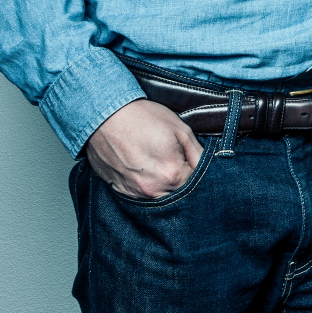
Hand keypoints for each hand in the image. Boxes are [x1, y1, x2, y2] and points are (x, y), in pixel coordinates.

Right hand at [85, 99, 203, 198]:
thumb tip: (207, 168)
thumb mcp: (180, 129)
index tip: (190, 160)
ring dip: (163, 185)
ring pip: (159, 197)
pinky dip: (146, 184)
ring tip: (156, 161)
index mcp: (172, 175)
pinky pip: (140, 195)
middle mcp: (153, 189)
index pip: (196, 184)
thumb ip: (198, 154)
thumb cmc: (142, 118)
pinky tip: (142, 167)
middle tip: (174, 160)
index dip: (196, 171)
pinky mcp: (120, 190)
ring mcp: (134, 192)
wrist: (104, 115)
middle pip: (178, 194)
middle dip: (181, 181)